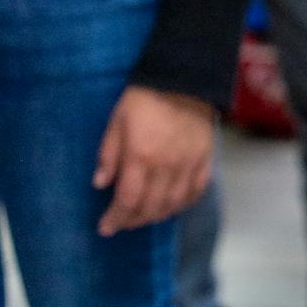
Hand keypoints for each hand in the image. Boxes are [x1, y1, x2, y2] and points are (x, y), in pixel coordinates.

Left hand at [94, 86, 214, 236]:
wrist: (183, 78)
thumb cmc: (144, 99)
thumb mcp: (117, 121)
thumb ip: (108, 154)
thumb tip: (100, 184)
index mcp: (141, 156)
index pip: (128, 200)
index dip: (116, 219)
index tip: (106, 228)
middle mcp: (166, 165)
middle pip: (150, 207)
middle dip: (133, 221)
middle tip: (122, 223)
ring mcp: (189, 162)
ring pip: (174, 203)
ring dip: (157, 215)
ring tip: (144, 216)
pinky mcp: (205, 157)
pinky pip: (197, 190)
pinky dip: (184, 203)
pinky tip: (173, 205)